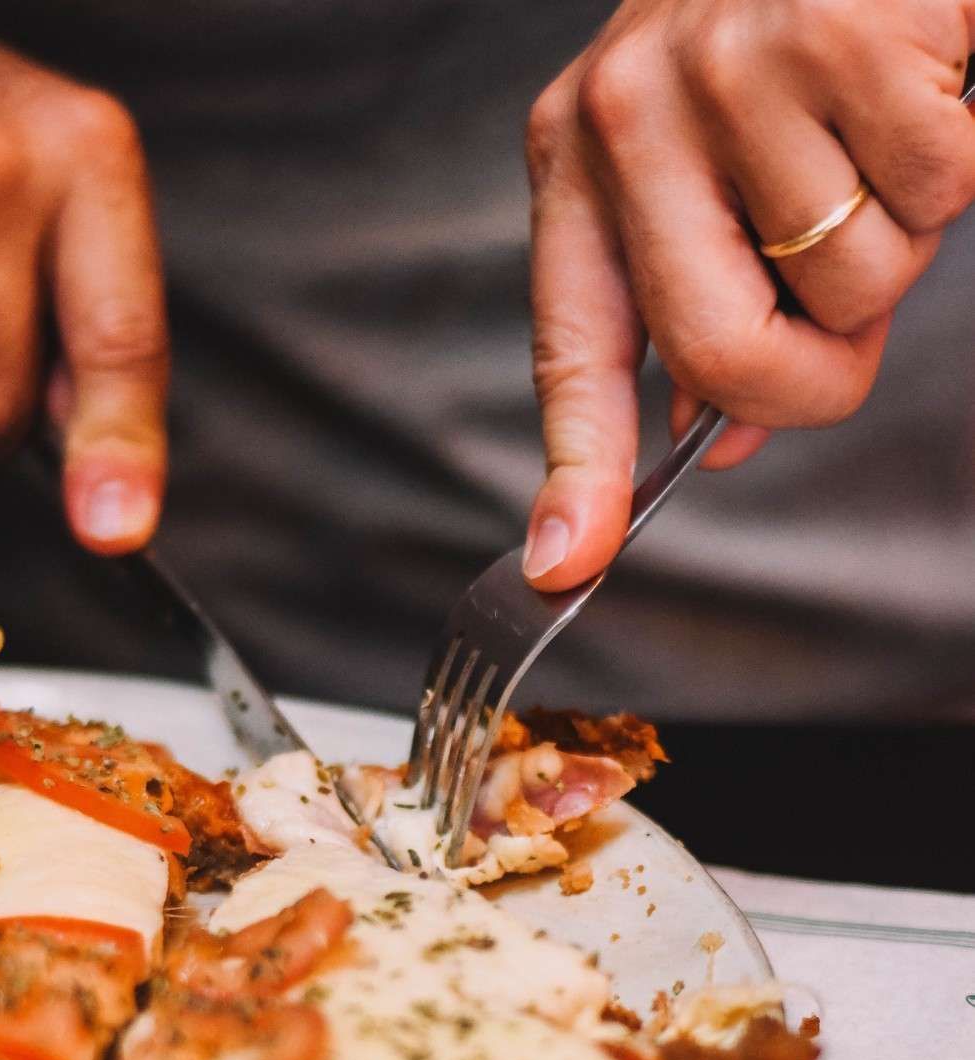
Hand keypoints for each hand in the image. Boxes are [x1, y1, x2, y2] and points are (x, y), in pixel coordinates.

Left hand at [523, 0, 974, 588]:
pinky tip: (923, 85)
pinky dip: (956, 165)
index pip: (571, 346)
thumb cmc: (793, 27)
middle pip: (719, 355)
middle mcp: (628, 113)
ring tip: (875, 143)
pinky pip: (933, 192)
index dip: (577, 469)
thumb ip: (709, 301)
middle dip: (809, 381)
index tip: (567, 563)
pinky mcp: (844, 35)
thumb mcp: (712, 166)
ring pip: (846, 284)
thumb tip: (716, 437)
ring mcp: (728, 70)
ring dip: (896, 248)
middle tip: (843, 329)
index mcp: (578, 154)